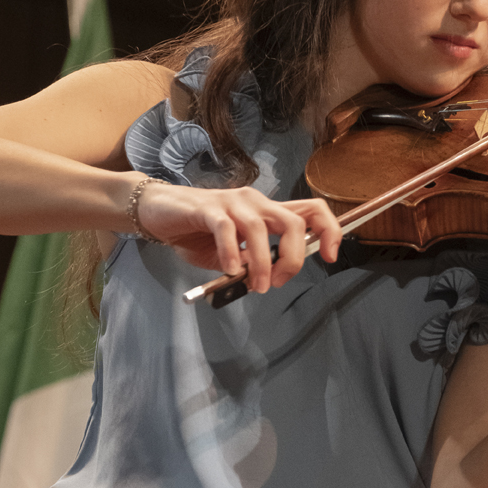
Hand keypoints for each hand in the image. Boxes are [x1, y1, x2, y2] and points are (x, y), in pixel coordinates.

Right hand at [135, 182, 341, 292]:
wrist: (157, 211)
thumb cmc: (196, 231)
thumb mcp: (230, 253)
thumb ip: (250, 263)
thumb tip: (264, 280)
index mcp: (267, 211)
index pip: (312, 209)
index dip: (329, 230)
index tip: (329, 256)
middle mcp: (255, 202)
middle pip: (293, 221)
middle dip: (293, 257)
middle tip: (277, 282)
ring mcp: (232, 202)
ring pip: (261, 228)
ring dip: (262, 262)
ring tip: (256, 286)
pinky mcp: (207, 207)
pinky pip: (226, 228)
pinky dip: (232, 253)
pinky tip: (230, 270)